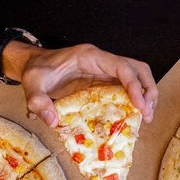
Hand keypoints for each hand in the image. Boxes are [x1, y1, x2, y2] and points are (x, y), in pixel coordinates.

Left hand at [17, 43, 158, 126]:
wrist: (32, 65)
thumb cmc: (35, 71)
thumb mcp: (32, 85)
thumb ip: (39, 102)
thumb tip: (53, 122)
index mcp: (90, 57)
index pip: (121, 67)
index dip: (134, 85)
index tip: (140, 106)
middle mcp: (102, 62)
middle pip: (137, 69)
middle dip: (148, 90)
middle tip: (148, 114)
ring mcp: (105, 71)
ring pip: (136, 77)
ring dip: (145, 95)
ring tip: (146, 117)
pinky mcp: (103, 82)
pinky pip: (125, 88)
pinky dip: (134, 101)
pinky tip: (133, 117)